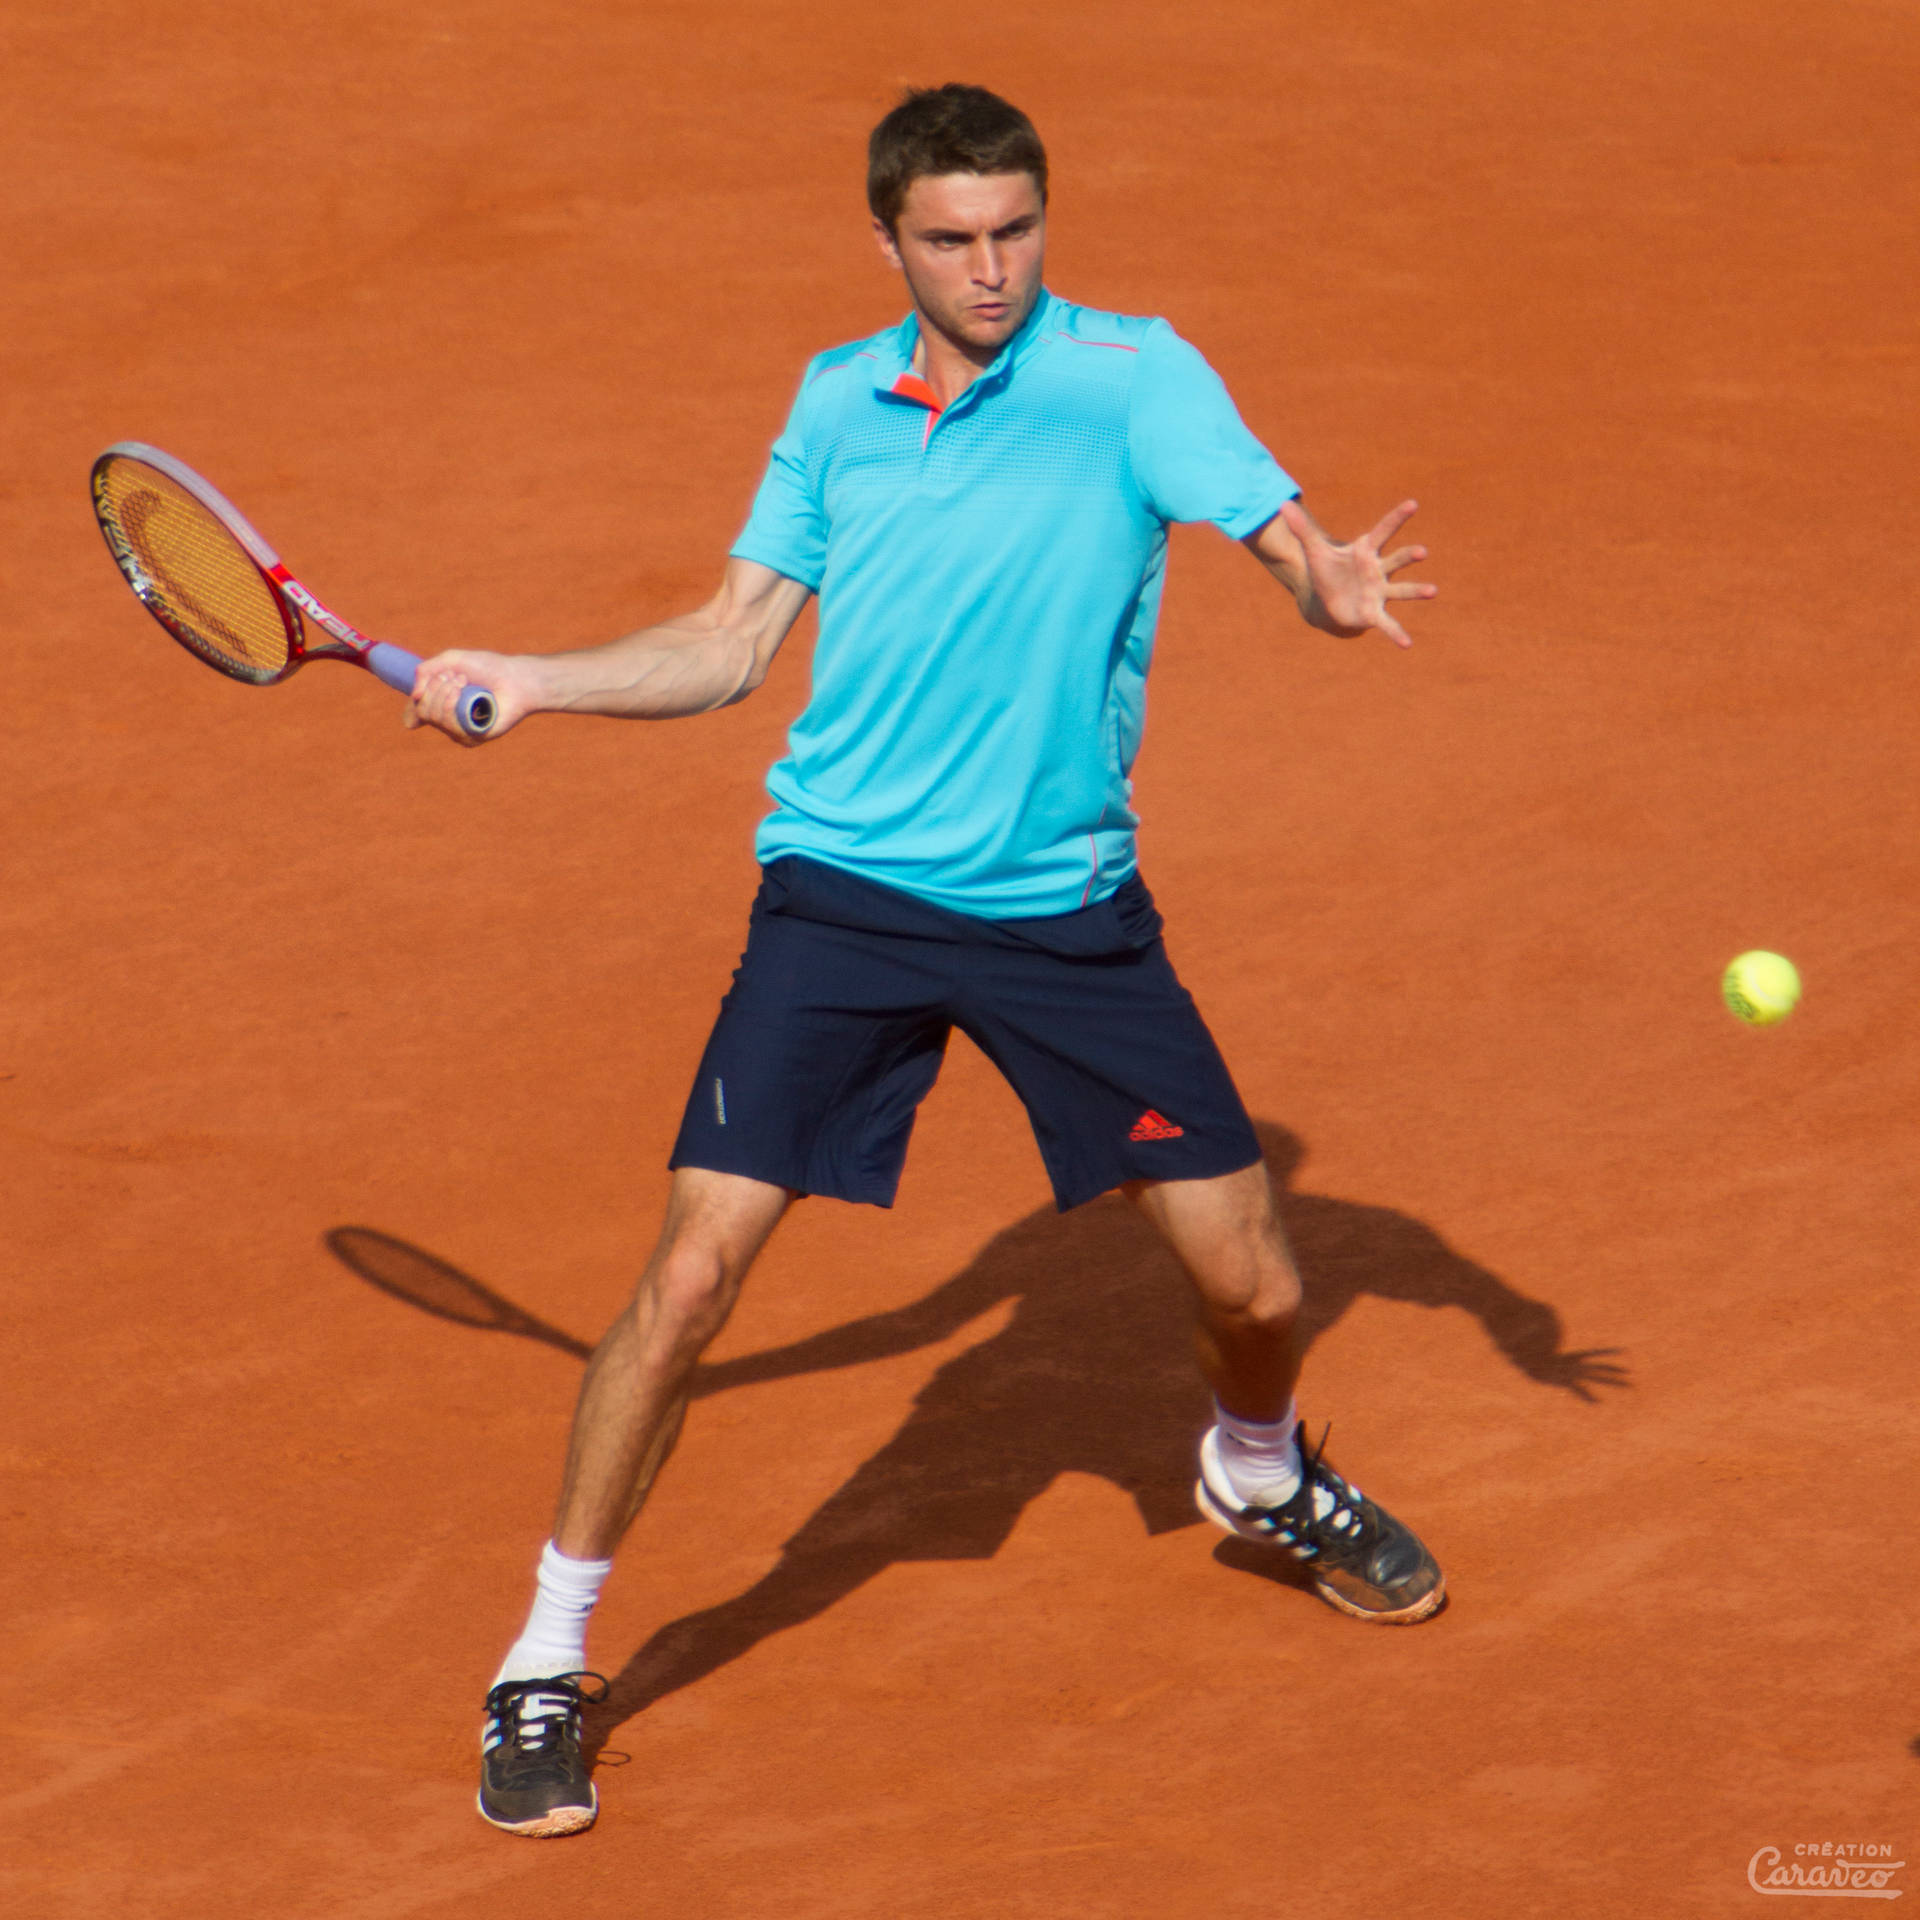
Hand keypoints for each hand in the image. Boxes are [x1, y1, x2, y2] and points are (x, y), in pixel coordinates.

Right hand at [403, 649, 542, 744]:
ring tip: (463, 681)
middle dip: (434, 688)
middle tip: (457, 676)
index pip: (414, 716)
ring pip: (433, 718)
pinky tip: (466, 694)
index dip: (411, 707)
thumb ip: (425, 671)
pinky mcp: (473, 738)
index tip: (422, 689)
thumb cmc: (486, 668)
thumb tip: (415, 696)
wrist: (514, 678)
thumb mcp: (450, 661)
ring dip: (444, 693)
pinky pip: (450, 727)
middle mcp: (448, 721)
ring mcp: (459, 731)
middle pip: (422, 711)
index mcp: (441, 706)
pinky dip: (452, 705)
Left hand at [1278, 496, 1435, 648]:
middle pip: (1397, 560)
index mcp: (1366, 550)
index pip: (1383, 530)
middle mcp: (1378, 570)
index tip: (1412, 504)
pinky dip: (1396, 633)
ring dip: (1416, 590)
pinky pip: (1387, 623)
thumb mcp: (1314, 550)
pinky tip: (1407, 644)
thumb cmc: (1327, 571)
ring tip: (1433, 591)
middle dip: (1409, 556)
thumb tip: (1282, 504)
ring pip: (1401, 590)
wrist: (1325, 601)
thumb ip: (1303, 529)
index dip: (1397, 517)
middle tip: (1422, 551)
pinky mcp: (1373, 613)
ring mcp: (1379, 592)